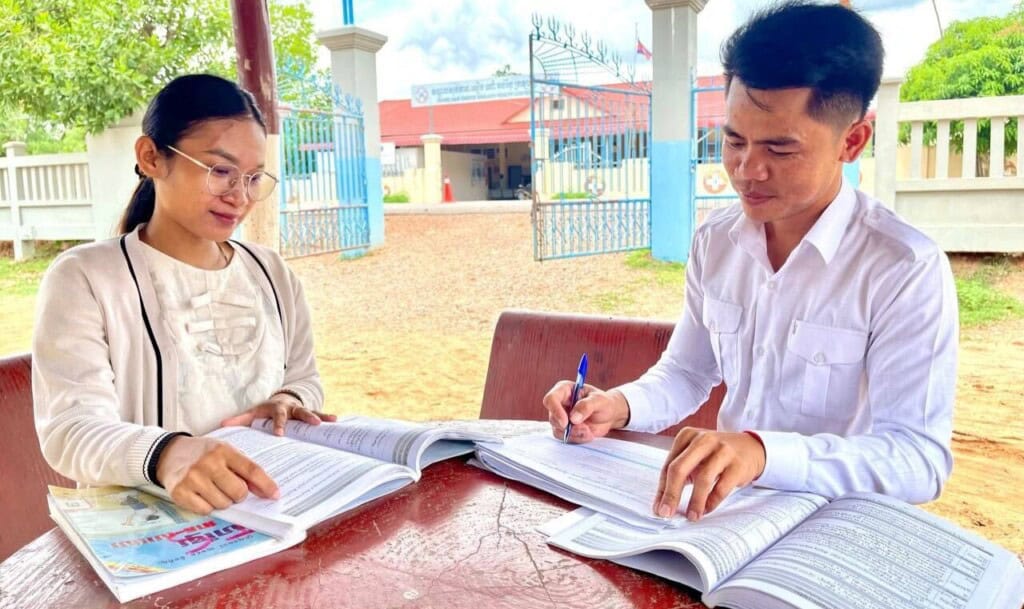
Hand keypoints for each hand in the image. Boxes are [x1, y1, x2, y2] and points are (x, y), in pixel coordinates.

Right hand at [156, 435, 278, 514]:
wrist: (170, 453)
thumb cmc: (203, 454)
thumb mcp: (225, 452)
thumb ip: (244, 468)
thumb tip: (265, 491)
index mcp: (224, 450)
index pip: (251, 470)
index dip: (266, 485)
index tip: (275, 495)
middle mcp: (208, 463)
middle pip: (238, 492)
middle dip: (239, 494)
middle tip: (231, 488)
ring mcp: (193, 478)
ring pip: (223, 504)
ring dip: (223, 501)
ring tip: (214, 489)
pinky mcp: (180, 493)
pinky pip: (206, 510)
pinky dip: (208, 506)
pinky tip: (202, 495)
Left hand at [221, 392, 336, 435]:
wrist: (282, 399)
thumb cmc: (266, 410)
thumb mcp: (253, 413)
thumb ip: (240, 420)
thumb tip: (222, 426)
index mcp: (277, 409)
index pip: (278, 417)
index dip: (279, 425)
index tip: (280, 434)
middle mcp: (291, 408)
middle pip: (299, 412)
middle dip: (306, 418)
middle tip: (313, 425)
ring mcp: (301, 410)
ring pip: (311, 412)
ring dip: (319, 417)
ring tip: (328, 422)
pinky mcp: (310, 413)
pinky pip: (319, 415)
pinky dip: (327, 417)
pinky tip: (336, 421)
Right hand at [542, 381, 629, 442]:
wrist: (609, 415)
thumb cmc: (604, 403)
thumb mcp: (599, 400)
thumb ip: (586, 406)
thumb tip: (573, 418)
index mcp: (564, 390)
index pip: (551, 399)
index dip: (555, 411)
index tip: (566, 422)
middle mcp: (559, 403)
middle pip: (553, 417)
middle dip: (569, 427)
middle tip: (586, 429)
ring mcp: (560, 417)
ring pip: (558, 430)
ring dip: (575, 434)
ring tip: (589, 432)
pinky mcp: (565, 429)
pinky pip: (565, 438)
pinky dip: (577, 438)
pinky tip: (588, 434)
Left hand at [654, 428, 765, 520]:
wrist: (751, 448)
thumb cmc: (716, 455)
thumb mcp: (696, 456)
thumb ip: (680, 473)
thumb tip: (663, 502)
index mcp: (687, 435)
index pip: (669, 465)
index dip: (662, 489)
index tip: (658, 508)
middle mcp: (703, 439)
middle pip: (680, 469)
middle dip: (671, 494)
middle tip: (666, 513)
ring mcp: (722, 450)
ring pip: (702, 479)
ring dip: (695, 502)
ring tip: (691, 516)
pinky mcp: (738, 464)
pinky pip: (721, 487)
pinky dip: (712, 501)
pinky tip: (706, 509)